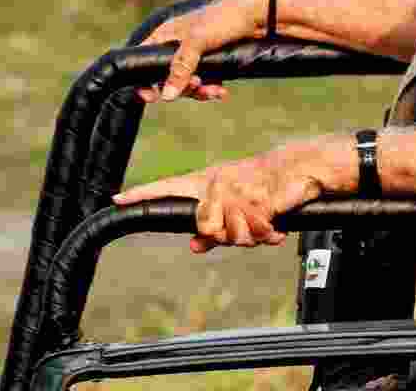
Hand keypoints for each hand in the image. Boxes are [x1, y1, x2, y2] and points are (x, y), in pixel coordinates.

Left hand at [112, 146, 326, 251]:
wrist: (299, 168)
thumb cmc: (264, 185)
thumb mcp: (235, 206)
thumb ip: (214, 228)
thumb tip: (194, 247)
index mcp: (207, 181)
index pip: (168, 187)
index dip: (142, 194)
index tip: (116, 198)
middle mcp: (217, 184)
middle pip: (204, 227)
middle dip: (225, 236)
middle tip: (244, 227)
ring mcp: (236, 191)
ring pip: (229, 234)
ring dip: (248, 236)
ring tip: (262, 223)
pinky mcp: (258, 200)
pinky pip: (254, 233)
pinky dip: (267, 234)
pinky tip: (274, 226)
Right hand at [136, 0, 265, 103]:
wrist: (258, 16)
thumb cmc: (223, 20)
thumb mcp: (197, 43)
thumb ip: (180, 68)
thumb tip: (166, 96)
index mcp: (166, 35)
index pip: (143, 59)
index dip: (144, 80)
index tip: (151, 97)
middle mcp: (176, 45)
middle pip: (167, 77)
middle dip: (182, 87)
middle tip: (197, 85)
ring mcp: (194, 55)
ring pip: (187, 82)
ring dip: (199, 91)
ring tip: (215, 91)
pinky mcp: (211, 62)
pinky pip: (204, 82)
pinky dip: (211, 89)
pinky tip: (221, 92)